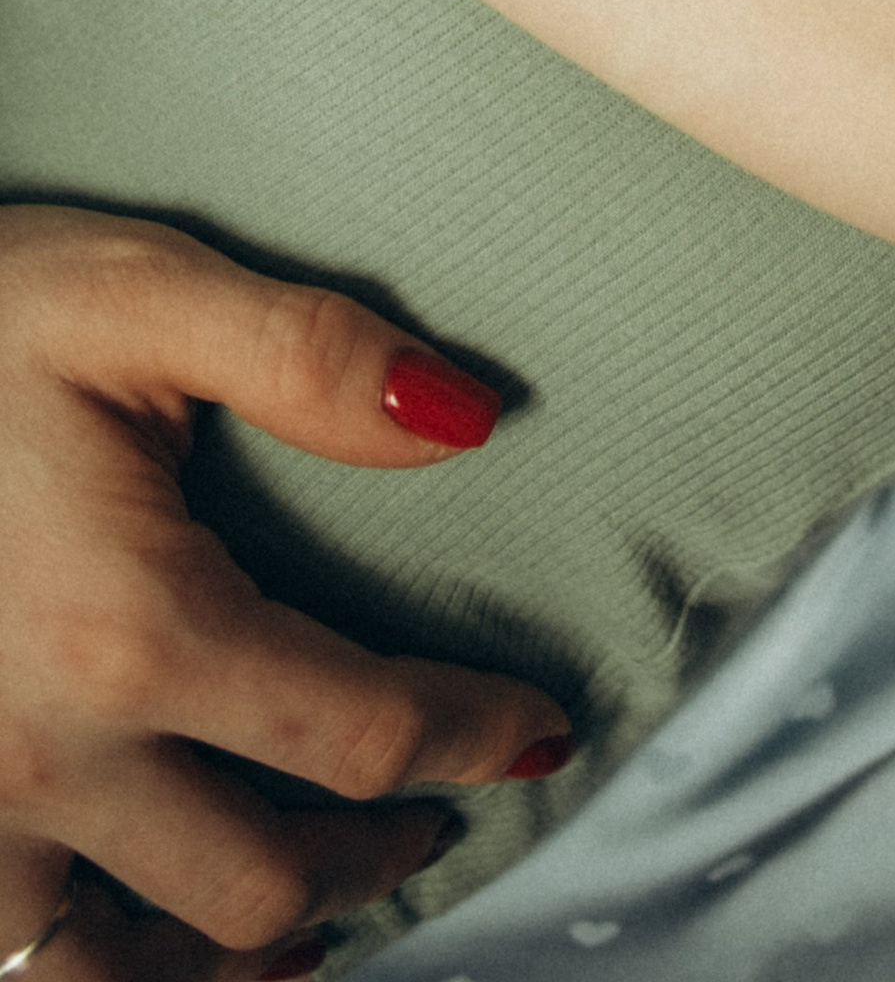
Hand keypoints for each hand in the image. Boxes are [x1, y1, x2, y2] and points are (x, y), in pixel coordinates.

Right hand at [0, 212, 570, 981]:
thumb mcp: (136, 292)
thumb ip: (308, 353)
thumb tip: (465, 417)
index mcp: (131, 629)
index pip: (360, 734)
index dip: (473, 737)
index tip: (532, 730)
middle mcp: (47, 757)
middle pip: (264, 880)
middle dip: (377, 852)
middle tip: (435, 809)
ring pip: (131, 976)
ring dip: (244, 950)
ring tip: (315, 905)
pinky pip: (25, 973)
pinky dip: (114, 977)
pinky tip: (160, 946)